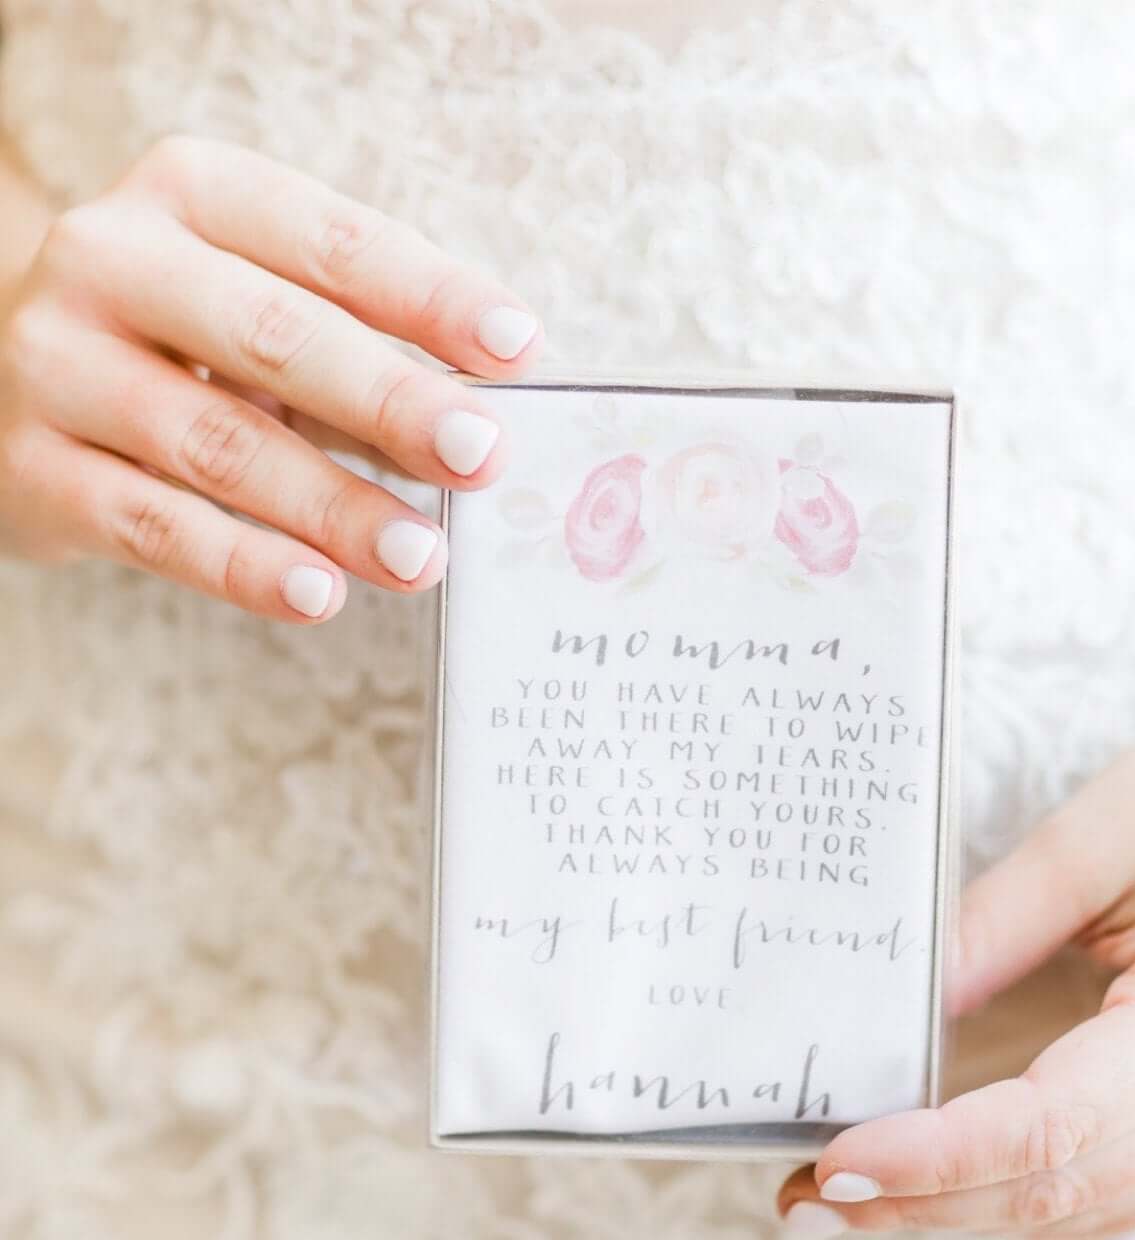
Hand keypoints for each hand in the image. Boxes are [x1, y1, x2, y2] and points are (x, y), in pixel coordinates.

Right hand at [0, 135, 541, 620]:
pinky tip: (319, 594)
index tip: (521, 349)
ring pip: (218, 443)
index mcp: (191, 192)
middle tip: (482, 456)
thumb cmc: (186, 334)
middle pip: (272, 335)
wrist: (16, 371)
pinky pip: (154, 527)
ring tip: (421, 555)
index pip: (331, 241)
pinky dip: (245, 566)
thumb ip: (361, 342)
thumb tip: (485, 415)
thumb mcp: (262, 301)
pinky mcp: (30, 469)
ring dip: (333, 507)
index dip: (431, 296)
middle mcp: (111, 261)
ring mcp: (57, 365)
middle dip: (391, 401)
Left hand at [778, 682, 1134, 1236]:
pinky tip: (947, 1191)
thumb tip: (898, 1007)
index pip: (1053, 1123)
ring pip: (1089, 1211)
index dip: (939, 1156)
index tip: (842, 1161)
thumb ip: (993, 926)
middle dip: (928, 1206)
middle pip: (1063, 1189)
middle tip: (813, 1200)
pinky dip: (1024, 1203)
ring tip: (856, 1205)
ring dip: (968, 1218)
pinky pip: (1115, 1190)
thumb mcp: (1092, 842)